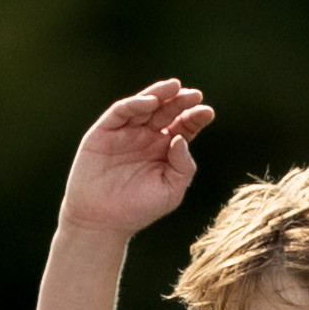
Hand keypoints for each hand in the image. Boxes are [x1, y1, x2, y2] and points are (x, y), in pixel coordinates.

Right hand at [56, 79, 214, 237]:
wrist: (101, 222)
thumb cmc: (138, 210)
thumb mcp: (171, 192)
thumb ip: (183, 166)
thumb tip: (181, 137)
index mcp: (165, 149)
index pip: (184, 126)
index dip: (195, 117)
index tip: (207, 112)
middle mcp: (146, 137)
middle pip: (166, 111)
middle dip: (181, 101)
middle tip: (195, 95)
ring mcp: (125, 133)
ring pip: (144, 105)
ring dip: (159, 94)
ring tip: (175, 86)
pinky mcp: (104, 132)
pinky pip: (120, 112)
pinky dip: (135, 104)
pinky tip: (150, 102)